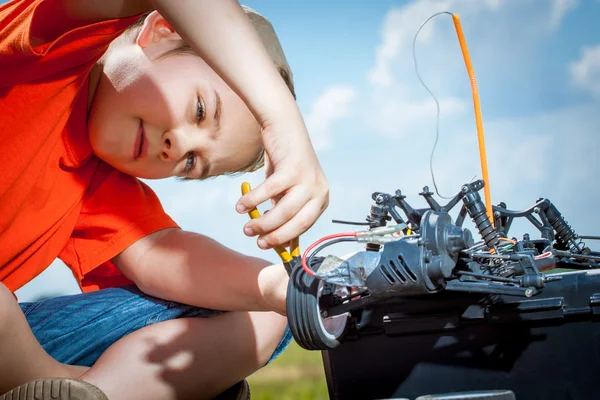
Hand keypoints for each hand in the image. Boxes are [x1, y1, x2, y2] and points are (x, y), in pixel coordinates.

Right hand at [236, 117, 328, 248]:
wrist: (285, 126)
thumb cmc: (285, 162)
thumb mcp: (289, 191)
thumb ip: (285, 213)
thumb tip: (277, 242)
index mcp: (321, 199)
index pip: (304, 227)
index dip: (284, 240)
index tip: (266, 245)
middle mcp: (319, 191)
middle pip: (296, 224)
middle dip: (274, 236)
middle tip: (255, 239)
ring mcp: (307, 180)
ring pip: (283, 212)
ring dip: (261, 222)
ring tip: (246, 227)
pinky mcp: (292, 169)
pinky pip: (268, 192)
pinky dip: (252, 201)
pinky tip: (240, 207)